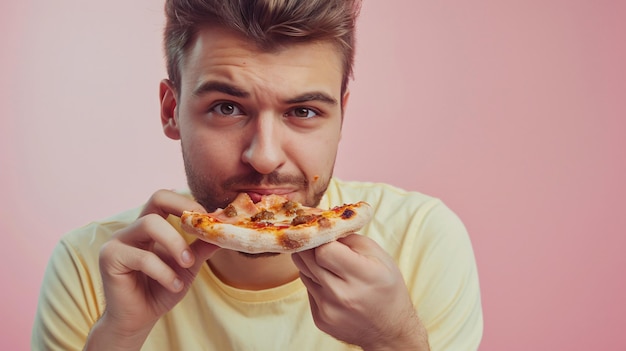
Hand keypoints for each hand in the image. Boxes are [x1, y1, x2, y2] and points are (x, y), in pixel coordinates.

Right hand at [86, 190, 218, 349]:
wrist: (139, 319)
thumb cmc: (162, 289)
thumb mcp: (188, 266)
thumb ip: (202, 247)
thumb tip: (225, 231)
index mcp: (150, 226)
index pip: (166, 198)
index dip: (188, 202)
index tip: (210, 217)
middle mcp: (133, 228)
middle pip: (157, 198)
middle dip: (183, 209)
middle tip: (203, 228)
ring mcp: (119, 240)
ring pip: (150, 224)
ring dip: (176, 244)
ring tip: (188, 264)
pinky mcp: (110, 258)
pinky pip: (142, 257)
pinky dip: (164, 272)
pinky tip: (173, 286)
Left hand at [292, 234, 428, 350]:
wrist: (390, 330)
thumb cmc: (387, 287)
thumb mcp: (379, 256)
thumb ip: (349, 238)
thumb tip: (323, 225)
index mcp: (362, 275)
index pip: (324, 249)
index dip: (321, 237)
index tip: (323, 230)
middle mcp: (342, 295)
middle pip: (307, 259)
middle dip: (310, 244)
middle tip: (317, 238)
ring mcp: (328, 309)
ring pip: (304, 272)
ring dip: (312, 263)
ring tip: (330, 263)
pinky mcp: (320, 319)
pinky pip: (307, 289)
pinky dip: (316, 281)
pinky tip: (332, 283)